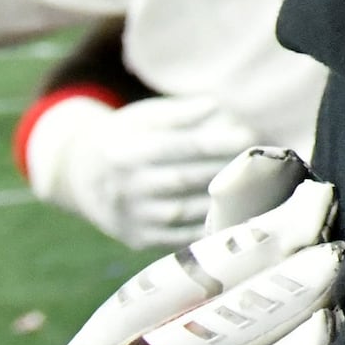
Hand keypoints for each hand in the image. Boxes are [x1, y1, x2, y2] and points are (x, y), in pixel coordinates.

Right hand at [24, 91, 263, 247]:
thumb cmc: (126, 137)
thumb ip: (179, 113)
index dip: (215, 141)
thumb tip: (220, 105)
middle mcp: (124, 187)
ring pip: (186, 210)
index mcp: (124, 151)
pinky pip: (181, 235)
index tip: (250, 133)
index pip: (177, 145)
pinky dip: (211, 226)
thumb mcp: (141, 117)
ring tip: (262, 184)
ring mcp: (130, 217)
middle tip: (266, 159)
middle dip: (228, 169)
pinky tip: (241, 212)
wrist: (77, 176)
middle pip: (185, 179)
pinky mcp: (138, 238)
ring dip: (227, 199)